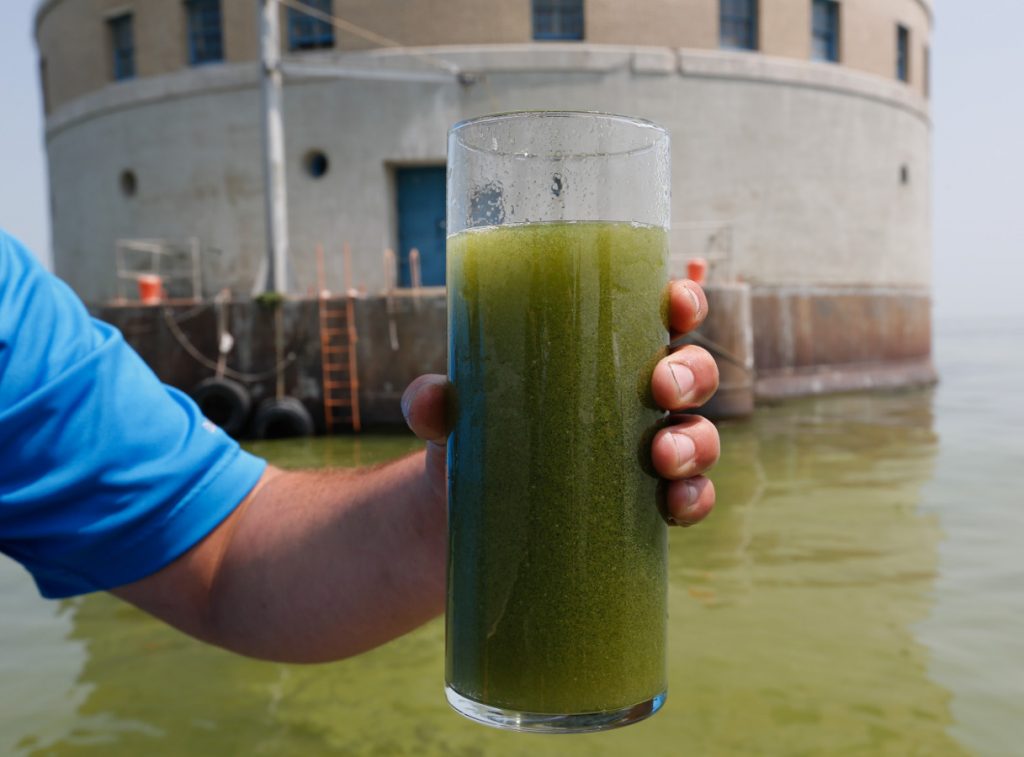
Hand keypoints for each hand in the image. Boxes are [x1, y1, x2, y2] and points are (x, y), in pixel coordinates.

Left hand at [401, 278, 718, 526]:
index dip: (683, 302)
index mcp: (601, 354)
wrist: (462, 518)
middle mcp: (634, 399)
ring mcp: (646, 453)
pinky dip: (695, 498)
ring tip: (661, 457)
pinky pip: (692, 497)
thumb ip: (434, 402)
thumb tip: (432, 400)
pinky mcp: (643, 506)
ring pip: (700, 435)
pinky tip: (674, 504)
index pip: (659, 316)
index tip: (675, 306)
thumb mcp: (451, 415)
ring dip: (696, 442)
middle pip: (692, 372)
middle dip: (691, 374)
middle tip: (660, 388)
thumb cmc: (471, 439)